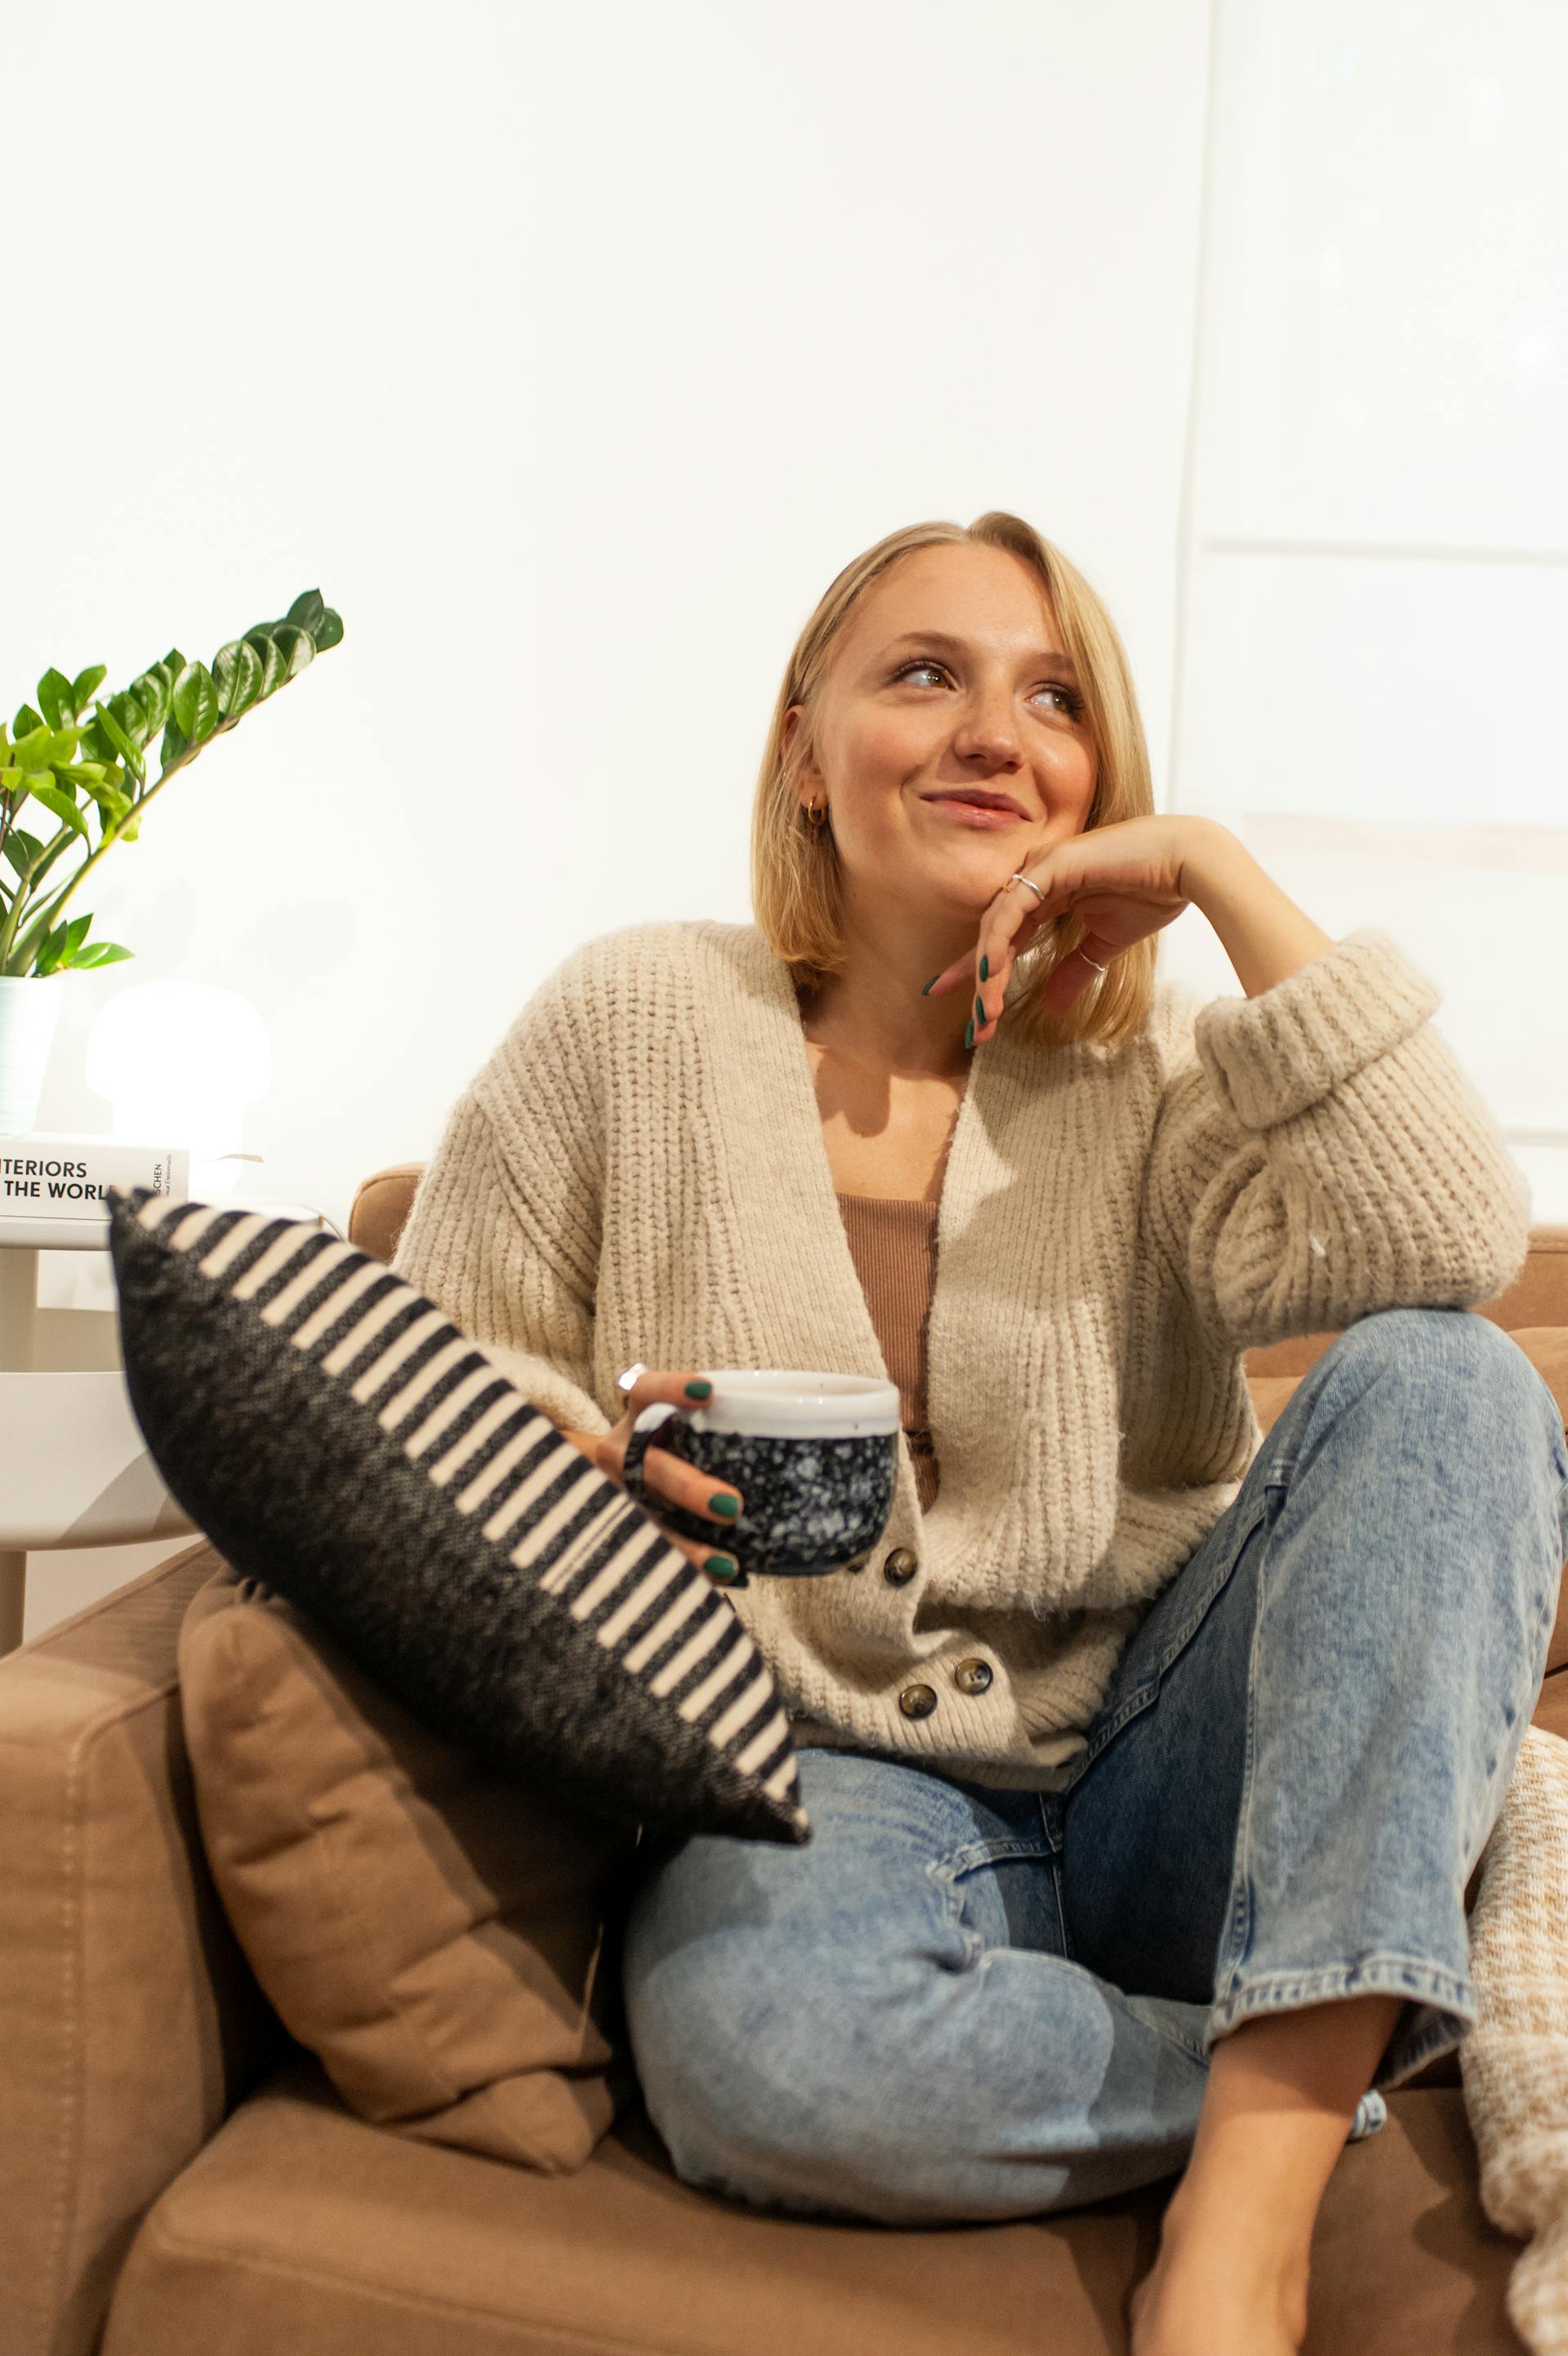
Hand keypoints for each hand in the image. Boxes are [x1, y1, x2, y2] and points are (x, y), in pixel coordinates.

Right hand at [569, 1369, 746, 1586]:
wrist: (607, 1478)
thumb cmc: (670, 1445)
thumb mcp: (682, 1426)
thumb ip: (721, 1427)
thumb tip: (808, 1428)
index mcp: (637, 1417)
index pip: (646, 1392)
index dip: (671, 1389)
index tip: (708, 1392)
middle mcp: (619, 1453)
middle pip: (647, 1466)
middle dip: (688, 1488)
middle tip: (732, 1507)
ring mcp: (615, 1495)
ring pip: (643, 1520)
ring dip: (685, 1544)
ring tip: (726, 1563)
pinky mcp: (618, 1531)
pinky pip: (649, 1552)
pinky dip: (685, 1568)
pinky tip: (721, 1577)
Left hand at [925, 815, 1213, 1033]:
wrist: (1188, 865)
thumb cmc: (1153, 893)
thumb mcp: (1105, 945)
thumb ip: (1075, 970)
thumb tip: (1054, 1008)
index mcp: (1047, 895)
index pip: (1004, 938)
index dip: (982, 974)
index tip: (970, 1012)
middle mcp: (1036, 878)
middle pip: (994, 937)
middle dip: (981, 985)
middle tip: (975, 1029)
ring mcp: (1040, 867)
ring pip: (997, 926)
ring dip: (988, 972)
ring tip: (985, 1013)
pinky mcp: (1051, 863)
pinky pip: (1014, 907)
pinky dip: (999, 940)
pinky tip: (990, 972)